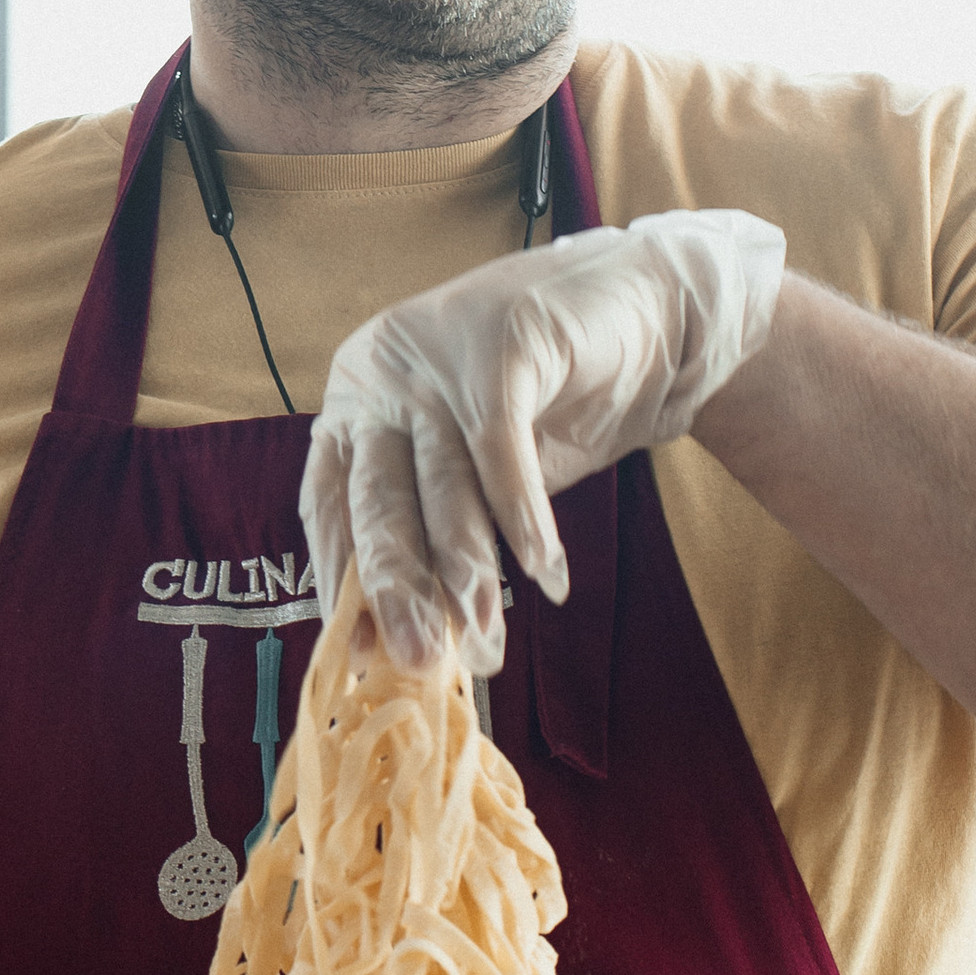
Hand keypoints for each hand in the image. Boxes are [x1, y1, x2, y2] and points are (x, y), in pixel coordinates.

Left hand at [302, 211, 786, 671]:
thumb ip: (442, 531)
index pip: (328, 503)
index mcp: (355, 404)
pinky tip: (546, 572)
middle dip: (397, 589)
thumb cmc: (554, 404)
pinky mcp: (498, 341)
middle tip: (418, 659)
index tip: (358, 653)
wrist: (647, 316)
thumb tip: (416, 634)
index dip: (340, 580)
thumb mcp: (479, 474)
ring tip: (485, 633)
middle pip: (375, 497)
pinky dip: (525, 518)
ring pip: (440, 480)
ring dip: (466, 567)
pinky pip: (502, 449)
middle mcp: (381, 375)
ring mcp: (435, 353)